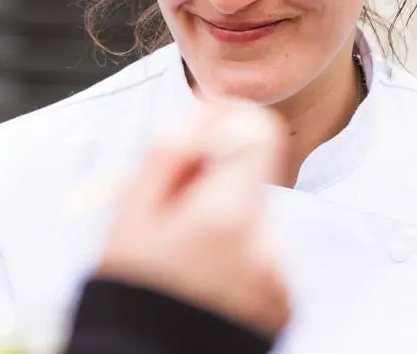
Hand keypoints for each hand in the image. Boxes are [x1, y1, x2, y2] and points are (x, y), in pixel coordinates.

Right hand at [95, 103, 289, 337]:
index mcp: (227, 215)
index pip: (260, 131)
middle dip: (214, 183)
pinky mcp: (285, 301)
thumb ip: (170, 155)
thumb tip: (201, 114)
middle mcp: (266, 243)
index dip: (228, 122)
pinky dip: (237, 259)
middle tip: (171, 216)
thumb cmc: (131, 294)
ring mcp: (280, 275)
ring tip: (184, 260)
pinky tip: (205, 284)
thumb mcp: (131, 217)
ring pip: (255, 218)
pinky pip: (264, 257)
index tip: (199, 137)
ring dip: (224, 224)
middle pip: (252, 177)